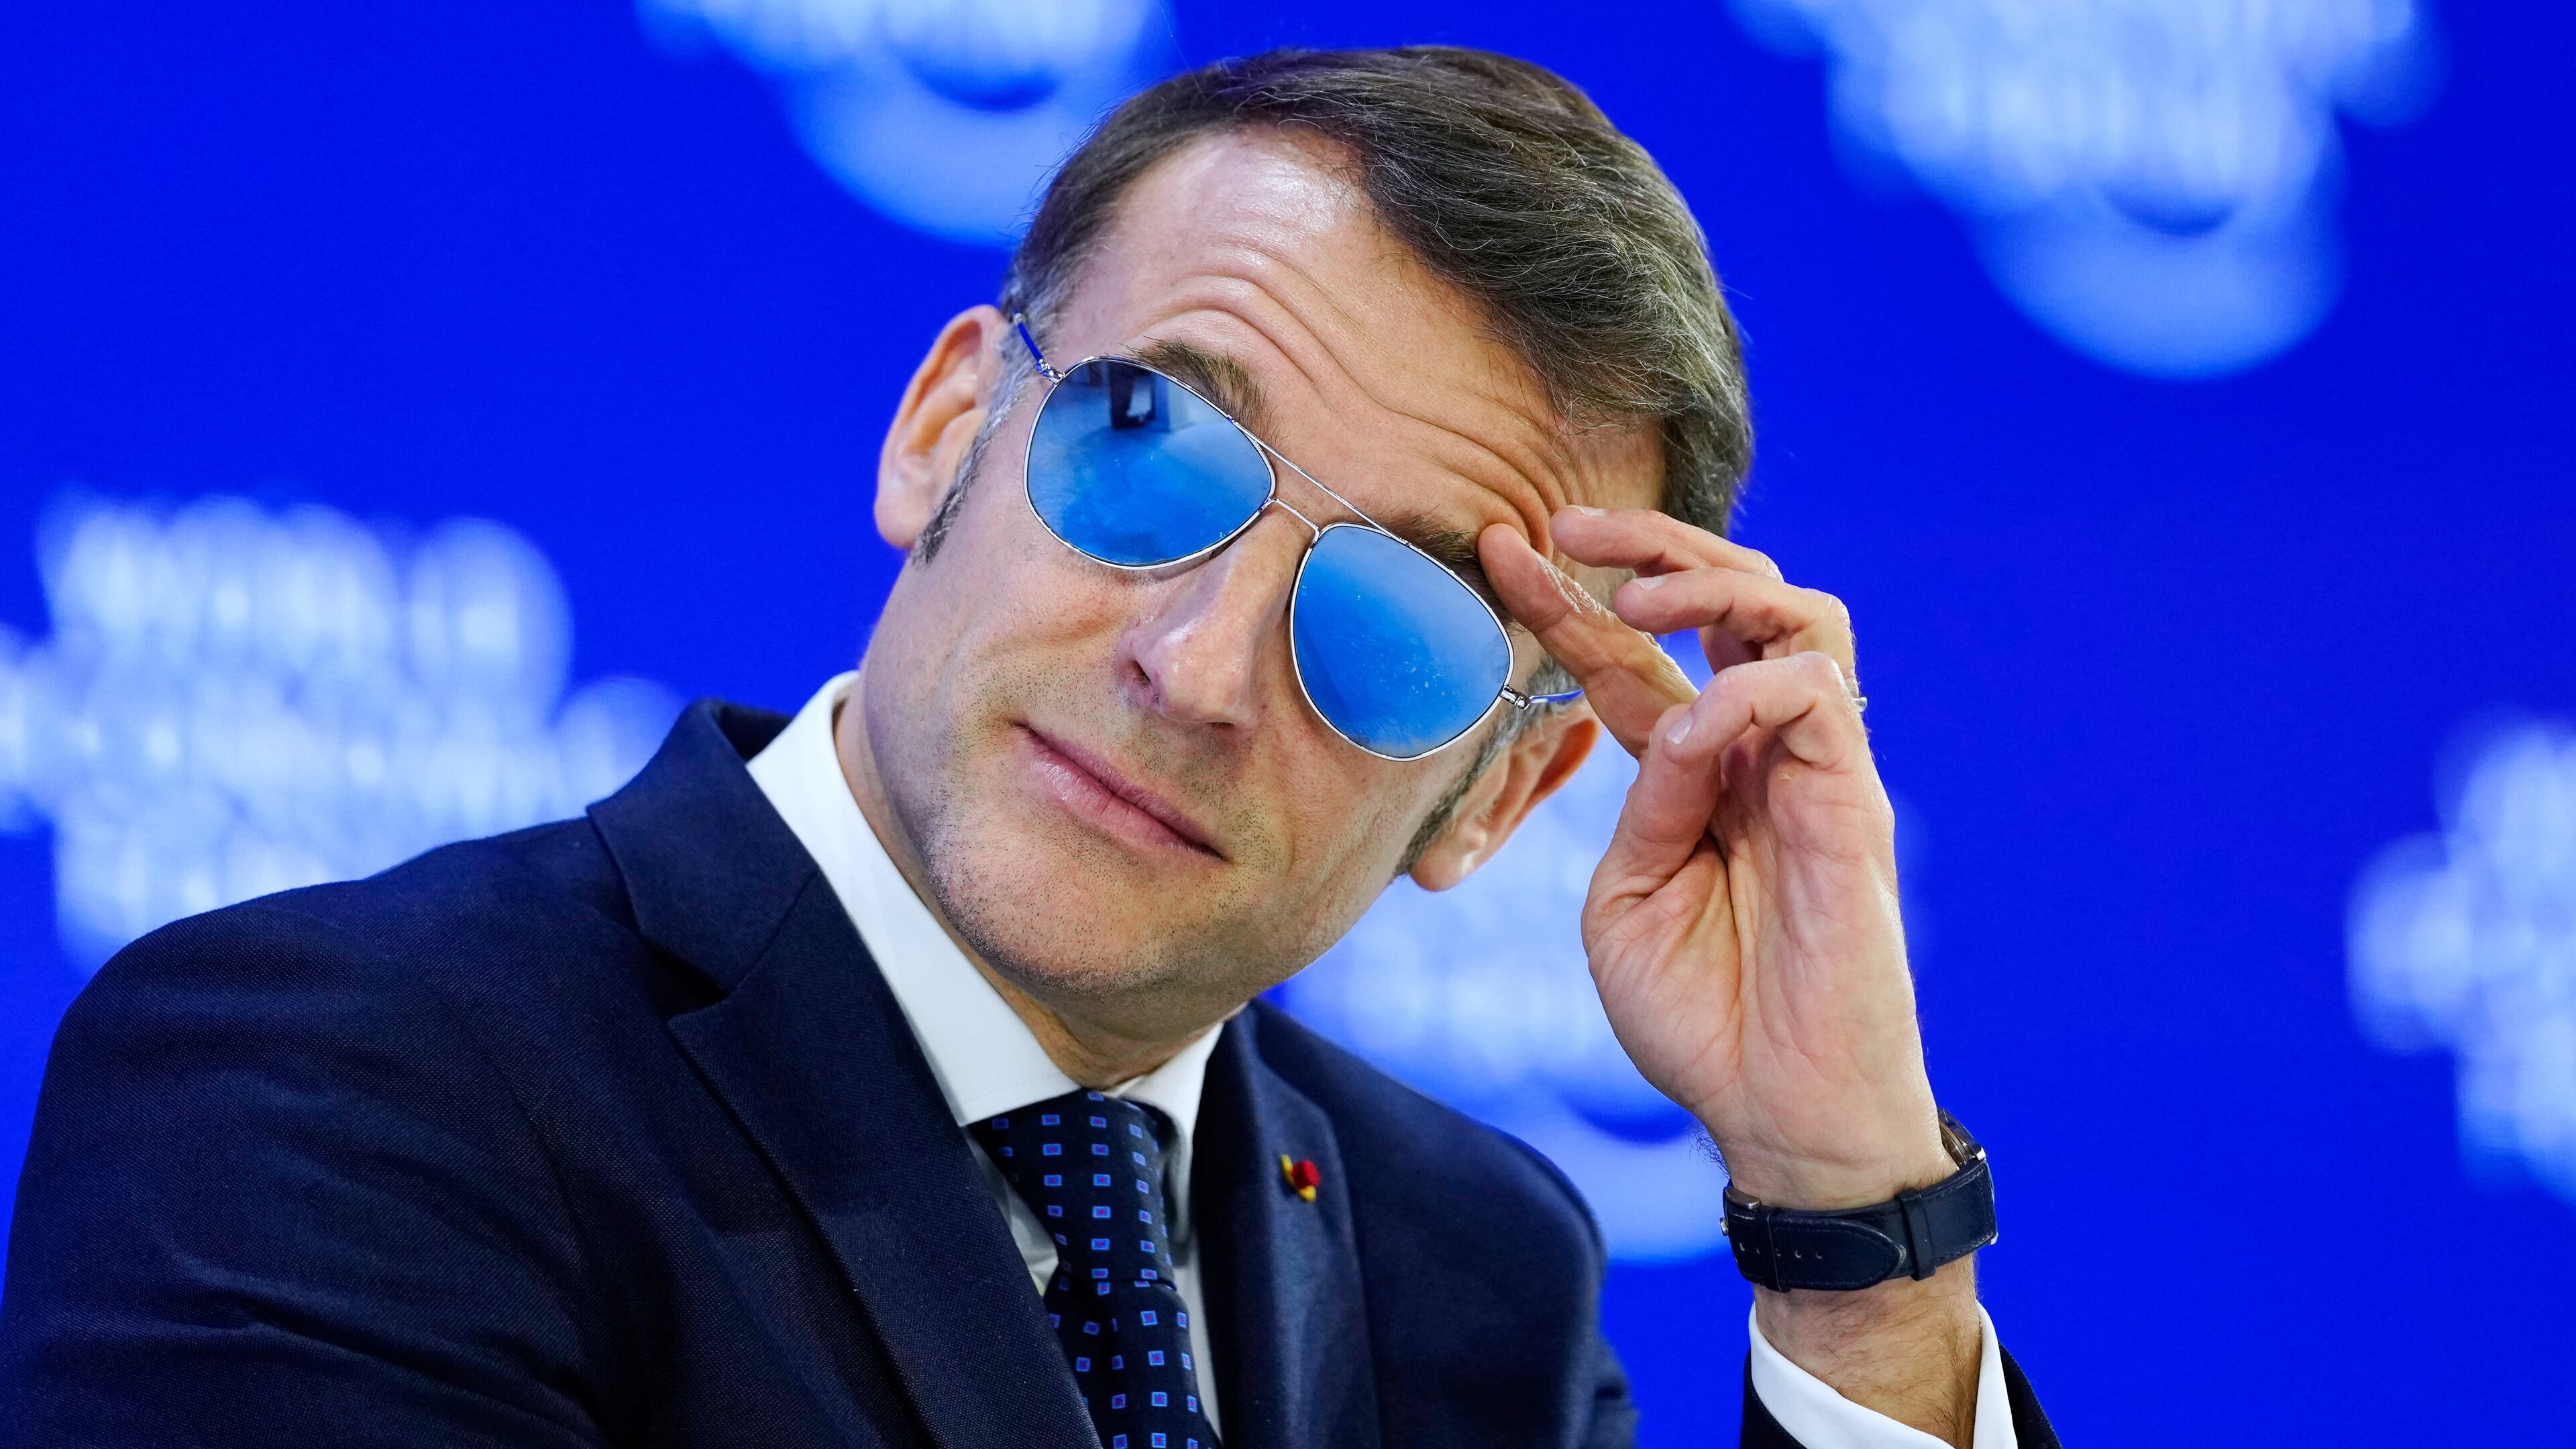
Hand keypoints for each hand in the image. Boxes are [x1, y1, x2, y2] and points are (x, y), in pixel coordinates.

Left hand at [1483, 507, 1944, 1204]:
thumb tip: (1668, 721)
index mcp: (1690, 772)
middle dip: (1651, 546)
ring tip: (1638, 603)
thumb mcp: (1627, 900)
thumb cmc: (1700, 1017)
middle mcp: (1756, 751)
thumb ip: (1639, 805)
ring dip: (1711, 584)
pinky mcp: (1853, 801)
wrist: (1775, 1111)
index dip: (1566, 598)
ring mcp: (1812, 770)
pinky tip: (1698, 726)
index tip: (1495, 548)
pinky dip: (1748, 687)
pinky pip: (1817, 693)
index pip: (1630, 657)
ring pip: (1796, 611)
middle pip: (1728, 598)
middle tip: (1570, 527)